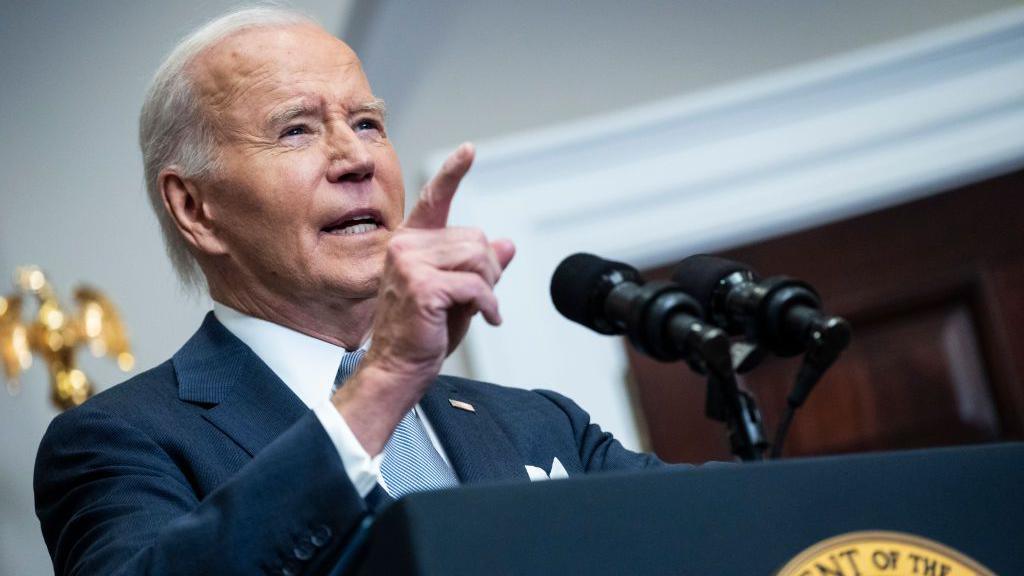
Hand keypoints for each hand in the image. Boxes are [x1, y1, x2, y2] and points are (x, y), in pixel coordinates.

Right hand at [368, 142, 515, 383]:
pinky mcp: (422, 286)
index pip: (434, 199)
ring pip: (478, 258)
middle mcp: (405, 246)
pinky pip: (477, 286)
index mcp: (410, 242)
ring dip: (491, 287)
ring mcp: (410, 264)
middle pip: (475, 237)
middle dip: (490, 269)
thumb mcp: (458, 294)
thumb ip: (479, 267)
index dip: (453, 172)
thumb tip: (507, 244)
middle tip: (485, 298)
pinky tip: (488, 319)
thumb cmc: (422, 334)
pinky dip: (490, 304)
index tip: (469, 150)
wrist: (397, 368)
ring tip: (484, 308)